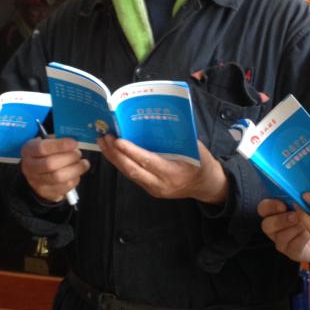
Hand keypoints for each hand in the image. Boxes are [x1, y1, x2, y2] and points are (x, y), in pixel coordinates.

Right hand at [20, 136, 88, 203]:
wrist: (35, 173)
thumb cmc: (44, 154)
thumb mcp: (46, 142)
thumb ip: (59, 140)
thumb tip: (74, 143)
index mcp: (29, 151)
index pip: (42, 148)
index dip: (60, 145)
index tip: (74, 143)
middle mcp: (30, 168)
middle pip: (50, 164)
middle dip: (69, 158)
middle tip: (78, 154)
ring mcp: (37, 182)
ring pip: (58, 178)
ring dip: (76, 169)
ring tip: (83, 164)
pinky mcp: (47, 193)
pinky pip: (64, 188)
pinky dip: (75, 179)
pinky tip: (77, 173)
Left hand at [98, 136, 227, 204]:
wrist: (206, 185)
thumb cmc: (202, 163)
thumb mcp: (195, 148)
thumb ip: (177, 137)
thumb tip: (158, 120)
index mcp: (173, 173)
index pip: (147, 162)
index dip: (131, 151)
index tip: (118, 140)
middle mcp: (161, 184)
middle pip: (132, 170)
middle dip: (115, 154)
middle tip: (105, 137)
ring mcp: (154, 189)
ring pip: (129, 174)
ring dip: (114, 158)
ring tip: (103, 142)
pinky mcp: (150, 189)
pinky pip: (133, 175)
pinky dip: (122, 163)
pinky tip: (113, 153)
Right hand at [258, 198, 309, 263]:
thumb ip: (302, 197)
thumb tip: (304, 191)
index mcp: (275, 210)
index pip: (263, 208)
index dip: (270, 206)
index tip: (283, 204)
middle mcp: (274, 226)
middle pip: (267, 225)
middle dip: (282, 220)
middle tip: (296, 216)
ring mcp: (281, 240)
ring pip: (280, 237)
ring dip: (295, 229)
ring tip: (308, 224)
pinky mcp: (291, 251)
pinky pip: (293, 246)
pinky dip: (302, 239)